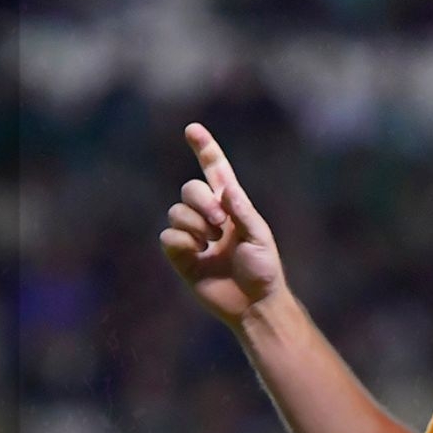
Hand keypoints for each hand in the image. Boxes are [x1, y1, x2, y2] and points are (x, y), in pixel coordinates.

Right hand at [160, 123, 287, 327]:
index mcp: (233, 207)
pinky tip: (198, 254)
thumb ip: (242, 211)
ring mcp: (194, 236)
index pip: (216, 172)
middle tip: (221, 224)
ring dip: (194, 223)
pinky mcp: (181, 257)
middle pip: (189, 189)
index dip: (205, 149)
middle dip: (201, 202)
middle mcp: (211, 217)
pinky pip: (168, 236)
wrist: (254, 304)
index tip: (192, 128)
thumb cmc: (264, 270)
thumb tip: (224, 188)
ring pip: (176, 211)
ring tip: (212, 242)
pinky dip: (182, 241)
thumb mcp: (259, 236)